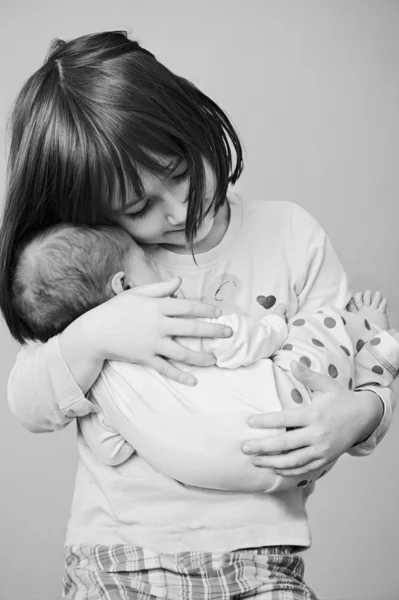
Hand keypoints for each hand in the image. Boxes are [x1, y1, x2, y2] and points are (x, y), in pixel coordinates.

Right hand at [67, 276, 232, 387]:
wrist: (94, 333)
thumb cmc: (116, 310)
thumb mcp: (137, 293)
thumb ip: (160, 288)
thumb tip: (179, 282)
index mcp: (157, 307)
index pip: (187, 307)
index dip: (205, 310)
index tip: (219, 313)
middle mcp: (158, 325)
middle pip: (191, 328)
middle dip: (213, 331)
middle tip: (229, 333)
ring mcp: (152, 344)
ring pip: (182, 352)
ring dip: (201, 357)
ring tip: (215, 360)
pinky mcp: (145, 359)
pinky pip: (166, 369)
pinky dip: (180, 376)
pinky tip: (193, 381)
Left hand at [242, 361, 383, 475]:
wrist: (365, 417)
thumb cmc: (341, 398)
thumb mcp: (326, 384)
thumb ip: (308, 375)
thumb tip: (292, 362)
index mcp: (314, 414)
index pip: (285, 419)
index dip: (266, 421)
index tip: (250, 422)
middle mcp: (317, 434)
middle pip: (285, 443)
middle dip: (263, 447)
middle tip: (244, 448)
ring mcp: (322, 449)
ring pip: (293, 460)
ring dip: (272, 463)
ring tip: (255, 461)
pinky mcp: (325, 459)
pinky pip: (304, 468)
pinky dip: (289, 471)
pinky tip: (274, 470)